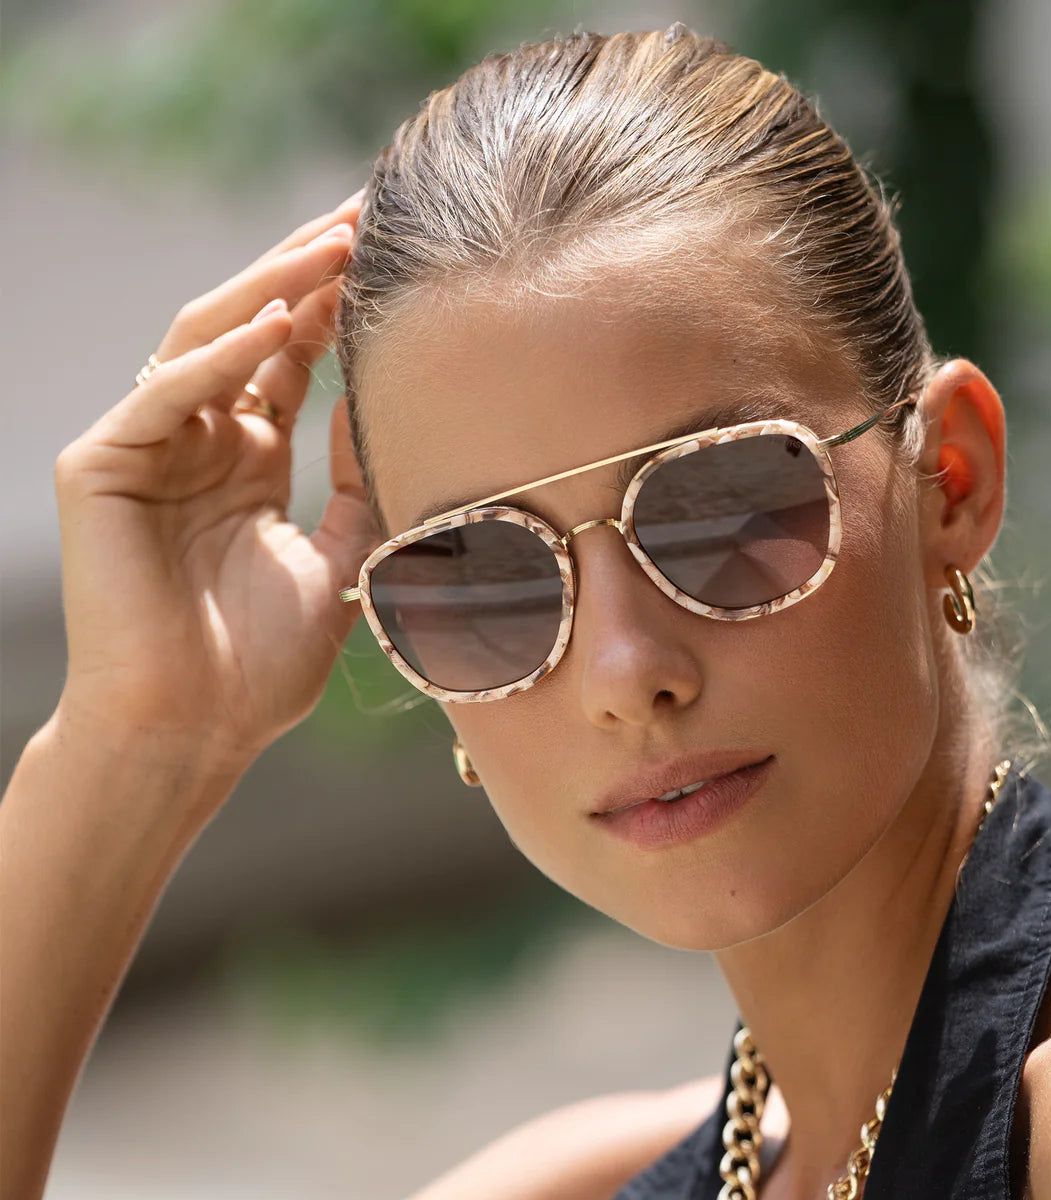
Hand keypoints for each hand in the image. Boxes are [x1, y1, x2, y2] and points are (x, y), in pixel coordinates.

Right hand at [53, 190, 381, 768]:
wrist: (190, 733)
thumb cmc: (258, 666)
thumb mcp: (338, 562)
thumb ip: (358, 486)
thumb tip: (383, 407)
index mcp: (248, 460)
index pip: (293, 357)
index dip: (340, 305)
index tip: (398, 257)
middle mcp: (199, 441)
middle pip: (254, 327)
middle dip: (309, 268)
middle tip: (369, 210)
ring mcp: (147, 448)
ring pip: (204, 340)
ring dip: (269, 289)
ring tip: (334, 243)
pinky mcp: (102, 468)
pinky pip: (165, 394)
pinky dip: (221, 358)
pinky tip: (278, 323)